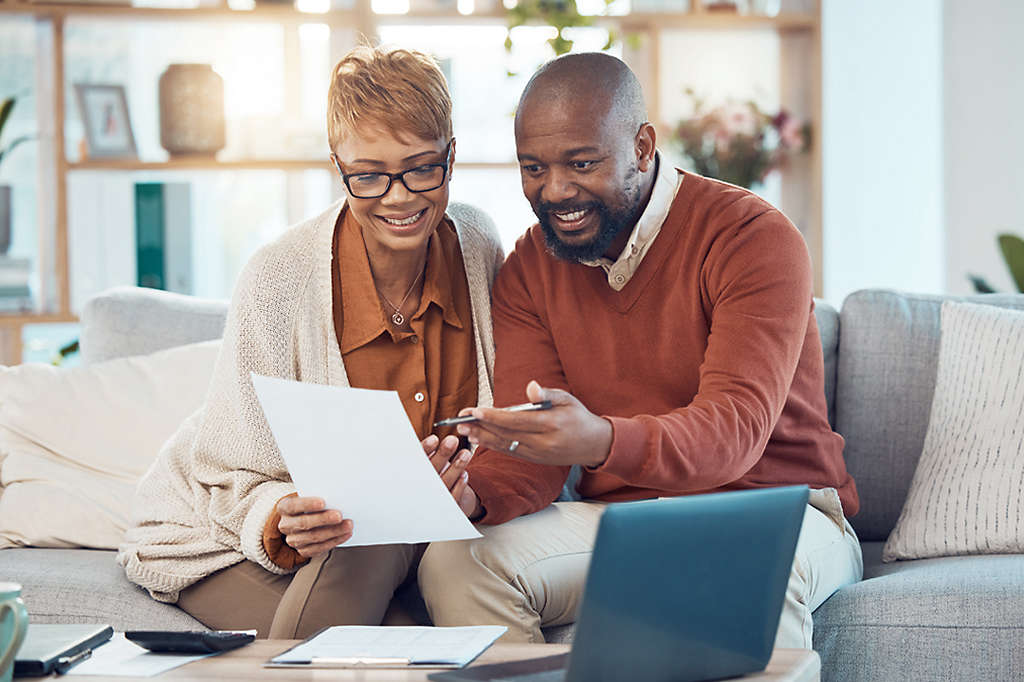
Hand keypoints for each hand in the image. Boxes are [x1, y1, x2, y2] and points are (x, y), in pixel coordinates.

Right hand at [276, 496, 352, 558]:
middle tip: (339, 516)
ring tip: (348, 525)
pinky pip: (319, 548)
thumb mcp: (310, 495)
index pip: (293, 506)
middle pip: (304, 523)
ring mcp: (293, 540)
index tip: (323, 502)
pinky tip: (346, 534)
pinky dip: (335, 541)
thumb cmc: (310, 503)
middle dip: (323, 520)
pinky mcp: (303, 551)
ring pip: (313, 537)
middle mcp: (286, 525)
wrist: (304, 517)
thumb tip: (337, 495)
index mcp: (284, 507)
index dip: (307, 504)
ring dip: (333, 531)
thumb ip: (319, 495)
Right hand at [421, 434, 482, 518]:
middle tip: (452, 440)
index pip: (416, 460)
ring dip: (455, 468)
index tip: (434, 438)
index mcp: (411, 474)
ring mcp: (432, 499)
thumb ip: (425, 452)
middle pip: (431, 470)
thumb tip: (433, 436)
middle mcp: (419, 487)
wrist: (431, 506)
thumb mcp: (424, 463)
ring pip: (444, 483)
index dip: (425, 449)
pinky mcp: (445, 508)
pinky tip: (465, 474)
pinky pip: (452, 498)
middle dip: (442, 455)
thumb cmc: (428, 475)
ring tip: (466, 453)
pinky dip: (459, 486)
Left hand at [456, 380, 612, 467]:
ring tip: (464, 430)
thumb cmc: (578, 416)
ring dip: (483, 438)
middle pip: (506, 435)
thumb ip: (546, 394)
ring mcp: (538, 454)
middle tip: (460, 420)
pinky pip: (510, 452)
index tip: (476, 411)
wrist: (594, 444)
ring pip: (505, 446)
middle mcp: (543, 442)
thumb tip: (531, 387)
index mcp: (551, 424)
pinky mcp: (535, 460)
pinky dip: (493, 445)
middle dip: (482, 427)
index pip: (517, 421)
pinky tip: (479, 439)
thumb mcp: (567, 398)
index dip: (494, 417)